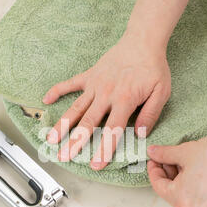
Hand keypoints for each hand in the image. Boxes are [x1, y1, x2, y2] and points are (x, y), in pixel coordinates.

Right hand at [43, 33, 170, 169]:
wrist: (143, 41)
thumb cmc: (153, 68)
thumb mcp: (161, 92)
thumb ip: (151, 114)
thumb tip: (140, 134)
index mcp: (124, 101)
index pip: (112, 131)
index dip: (104, 150)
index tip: (96, 165)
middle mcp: (106, 95)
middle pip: (87, 123)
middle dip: (75, 142)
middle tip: (64, 157)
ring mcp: (95, 85)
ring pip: (76, 108)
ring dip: (63, 124)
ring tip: (51, 139)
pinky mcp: (90, 75)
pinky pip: (70, 83)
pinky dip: (58, 90)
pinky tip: (46, 99)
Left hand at [147, 136, 206, 206]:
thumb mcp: (185, 151)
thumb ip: (164, 154)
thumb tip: (152, 153)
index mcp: (180, 199)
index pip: (158, 185)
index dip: (153, 170)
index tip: (154, 159)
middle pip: (171, 191)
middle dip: (168, 173)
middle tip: (169, 156)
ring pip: (184, 194)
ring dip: (181, 179)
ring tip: (186, 161)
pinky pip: (198, 197)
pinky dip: (193, 185)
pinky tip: (198, 170)